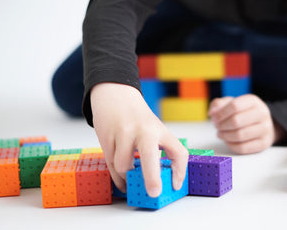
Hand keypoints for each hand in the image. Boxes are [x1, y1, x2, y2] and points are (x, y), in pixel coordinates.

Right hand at [90, 82, 187, 196]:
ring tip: (131, 173)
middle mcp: (143, 131)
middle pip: (149, 156)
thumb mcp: (153, 128)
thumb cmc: (136, 116)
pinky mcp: (106, 138)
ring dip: (127, 176)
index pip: (178, 151)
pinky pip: (111, 165)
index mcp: (159, 129)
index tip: (176, 185)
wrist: (114, 94)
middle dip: (152, 177)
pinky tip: (123, 180)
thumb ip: (156, 150)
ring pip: (124, 166)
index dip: (180, 171)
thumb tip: (158, 180)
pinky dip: (117, 176)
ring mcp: (123, 134)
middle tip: (154, 192)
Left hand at [208, 94, 285, 153]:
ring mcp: (265, 129)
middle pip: (236, 121)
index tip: (214, 118)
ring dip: (225, 136)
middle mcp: (262, 114)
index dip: (221, 113)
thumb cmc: (242, 113)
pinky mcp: (264, 143)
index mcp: (253, 101)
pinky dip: (231, 145)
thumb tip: (212, 113)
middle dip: (222, 125)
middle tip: (217, 127)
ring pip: (240, 135)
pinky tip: (228, 141)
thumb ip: (218, 105)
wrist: (261, 124)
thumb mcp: (231, 104)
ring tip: (221, 133)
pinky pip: (243, 147)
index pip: (235, 106)